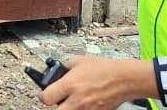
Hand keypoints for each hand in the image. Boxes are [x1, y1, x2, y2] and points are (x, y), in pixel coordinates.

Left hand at [38, 57, 155, 108]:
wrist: (123, 79)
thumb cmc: (104, 69)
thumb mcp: (79, 61)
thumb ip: (64, 68)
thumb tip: (57, 72)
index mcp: (70, 85)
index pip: (45, 98)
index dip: (43, 95)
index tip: (45, 93)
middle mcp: (77, 100)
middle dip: (54, 105)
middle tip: (56, 99)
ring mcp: (86, 109)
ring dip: (67, 107)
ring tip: (71, 99)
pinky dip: (80, 108)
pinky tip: (83, 101)